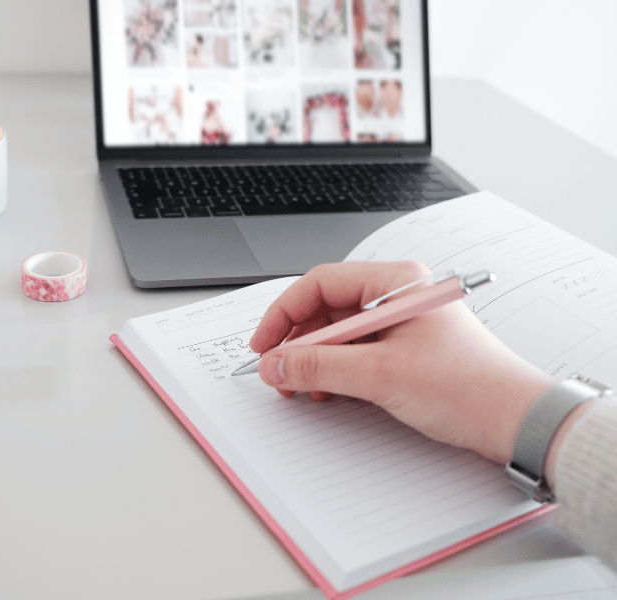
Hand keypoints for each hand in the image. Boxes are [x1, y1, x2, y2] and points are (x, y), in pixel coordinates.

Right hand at [249, 261, 553, 463]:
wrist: (515, 421)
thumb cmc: (468, 387)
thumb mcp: (380, 374)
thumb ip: (319, 366)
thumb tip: (274, 364)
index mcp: (395, 282)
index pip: (320, 283)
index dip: (284, 314)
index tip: (264, 345)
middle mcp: (396, 295)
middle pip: (326, 307)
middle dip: (297, 341)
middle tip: (278, 370)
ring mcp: (400, 322)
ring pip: (337, 331)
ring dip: (314, 358)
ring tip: (300, 386)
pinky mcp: (403, 349)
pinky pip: (355, 350)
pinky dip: (334, 369)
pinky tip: (327, 391)